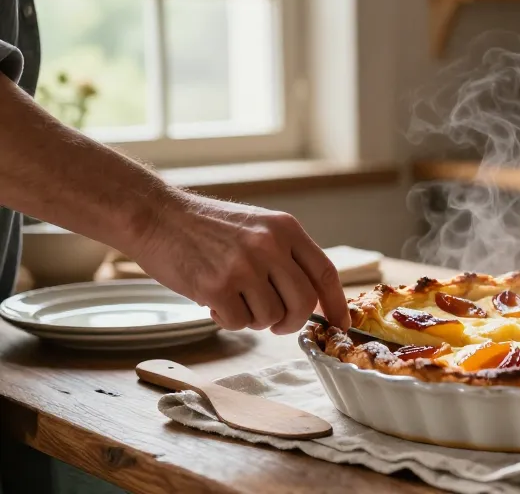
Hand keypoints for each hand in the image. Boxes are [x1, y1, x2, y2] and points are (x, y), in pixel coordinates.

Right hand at [131, 192, 349, 333]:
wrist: (156, 216)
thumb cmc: (207, 228)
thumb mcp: (258, 228)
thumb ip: (286, 257)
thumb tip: (315, 301)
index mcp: (286, 229)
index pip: (325, 273)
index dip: (337, 304)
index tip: (340, 325)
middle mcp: (270, 245)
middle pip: (304, 303)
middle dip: (293, 322)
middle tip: (277, 324)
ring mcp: (244, 266)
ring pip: (271, 317)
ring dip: (255, 320)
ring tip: (234, 299)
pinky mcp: (217, 286)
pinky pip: (240, 323)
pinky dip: (230, 320)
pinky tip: (214, 301)